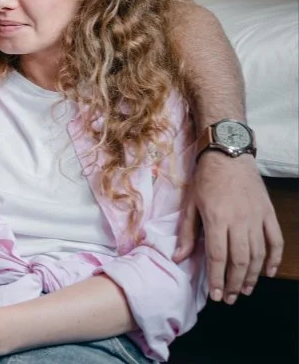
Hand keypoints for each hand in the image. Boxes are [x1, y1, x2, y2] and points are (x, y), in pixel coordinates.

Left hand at [174, 152, 282, 303]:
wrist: (228, 155)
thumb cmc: (205, 179)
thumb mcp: (190, 204)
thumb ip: (187, 233)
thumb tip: (178, 258)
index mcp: (216, 218)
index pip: (218, 257)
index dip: (217, 279)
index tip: (215, 295)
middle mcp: (239, 221)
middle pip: (240, 260)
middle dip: (234, 283)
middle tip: (229, 298)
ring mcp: (256, 217)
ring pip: (259, 254)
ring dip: (252, 276)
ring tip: (244, 290)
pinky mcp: (268, 213)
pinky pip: (275, 240)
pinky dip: (274, 258)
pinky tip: (268, 272)